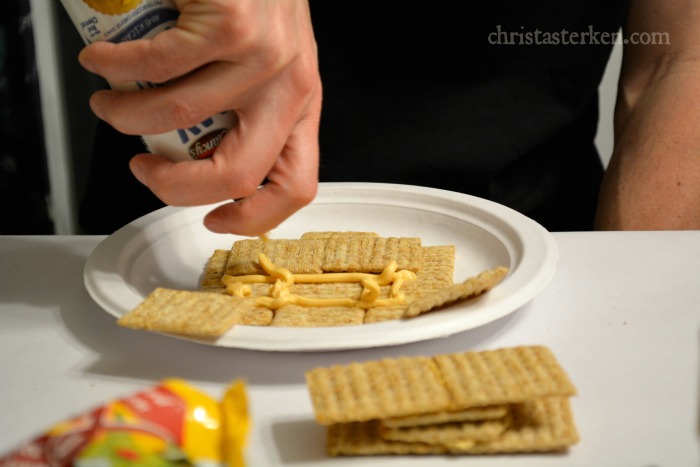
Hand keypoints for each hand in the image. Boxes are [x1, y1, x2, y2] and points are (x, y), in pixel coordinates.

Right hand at [78, 0, 321, 235]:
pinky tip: (103, 60)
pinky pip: (153, 66)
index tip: (214, 218)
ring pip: (177, 119)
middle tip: (146, 171)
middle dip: (174, 188)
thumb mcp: (270, 67)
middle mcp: (288, 87)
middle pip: (237, 175)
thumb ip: (248, 111)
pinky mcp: (229, 24)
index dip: (251, 218)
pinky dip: (112, 67)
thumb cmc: (258, 0)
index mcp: (300, 105)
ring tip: (111, 102)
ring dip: (124, 119)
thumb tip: (196, 156)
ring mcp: (262, 58)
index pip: (293, 186)